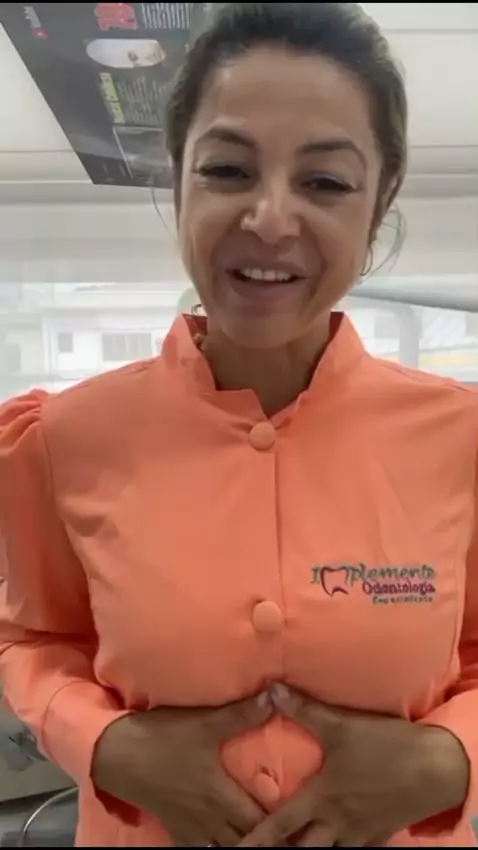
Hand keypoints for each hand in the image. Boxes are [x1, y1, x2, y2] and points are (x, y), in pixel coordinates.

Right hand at [92, 692, 272, 845]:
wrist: (117, 755)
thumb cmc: (163, 737)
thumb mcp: (204, 722)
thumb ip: (242, 713)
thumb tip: (275, 695)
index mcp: (222, 795)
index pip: (262, 823)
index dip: (283, 827)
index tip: (301, 824)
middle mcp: (210, 819)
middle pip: (246, 843)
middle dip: (267, 841)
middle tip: (288, 835)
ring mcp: (190, 828)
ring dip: (242, 845)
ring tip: (261, 841)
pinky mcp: (173, 830)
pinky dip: (215, 849)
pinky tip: (225, 843)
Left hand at [239, 685, 469, 846]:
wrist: (434, 769)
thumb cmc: (385, 746)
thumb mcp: (341, 725)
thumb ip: (303, 709)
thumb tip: (270, 689)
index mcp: (321, 799)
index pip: (278, 828)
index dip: (255, 841)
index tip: (237, 849)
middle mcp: (335, 823)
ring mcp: (358, 834)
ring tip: (297, 848)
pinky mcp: (379, 835)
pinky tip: (335, 845)